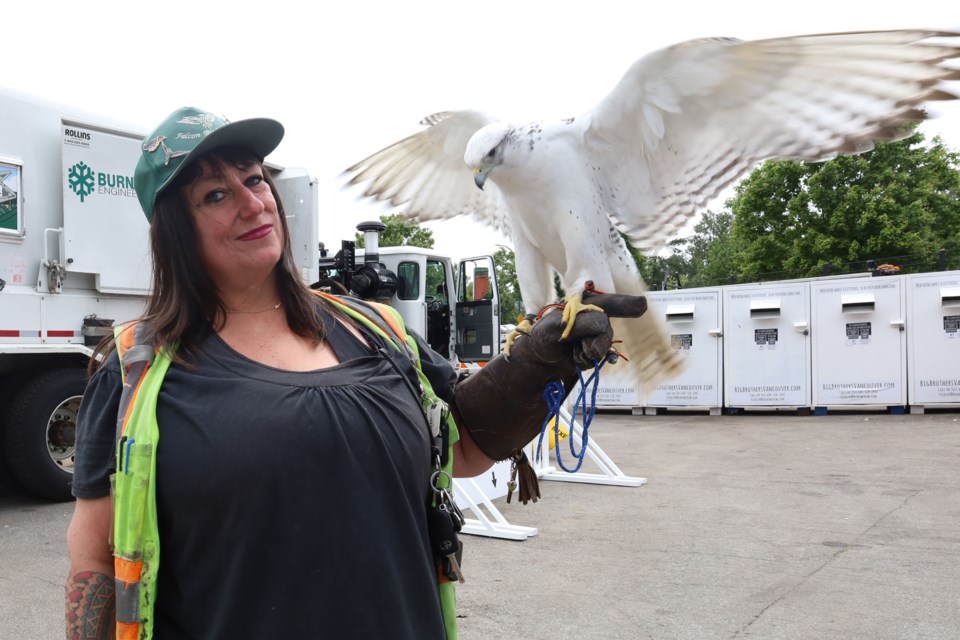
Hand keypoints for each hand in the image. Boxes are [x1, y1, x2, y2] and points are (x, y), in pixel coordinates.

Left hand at [521, 290, 647, 369]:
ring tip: (574, 352)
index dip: (625, 304)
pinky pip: (600, 358)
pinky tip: (576, 357)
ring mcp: (597, 334)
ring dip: (588, 353)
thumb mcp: (557, 326)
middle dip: (594, 343)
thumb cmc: (544, 335)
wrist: (540, 357)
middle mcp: (594, 317)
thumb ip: (581, 323)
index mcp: (584, 304)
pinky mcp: (597, 349)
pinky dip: (586, 362)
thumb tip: (604, 324)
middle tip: (581, 349)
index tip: (642, 305)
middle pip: (606, 329)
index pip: (608, 303)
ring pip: (604, 345)